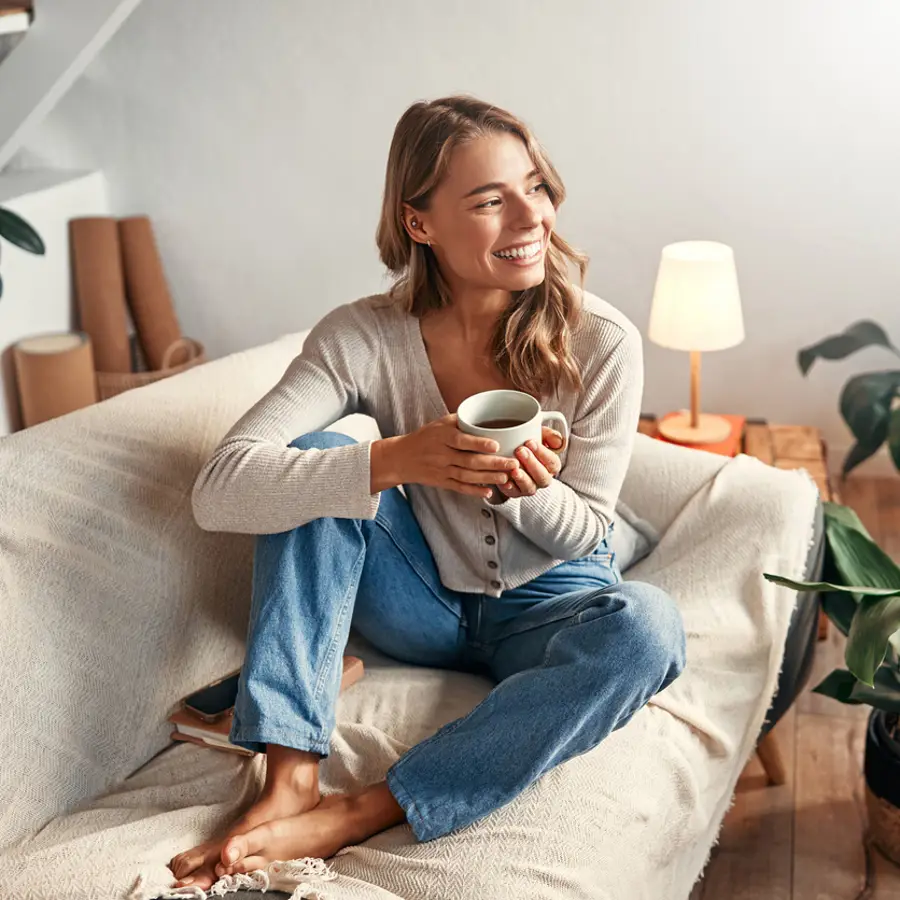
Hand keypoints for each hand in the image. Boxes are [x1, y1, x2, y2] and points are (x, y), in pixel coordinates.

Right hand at [374, 413, 521, 498]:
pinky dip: (474, 491)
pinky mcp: (442, 482)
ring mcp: (442, 470)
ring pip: (467, 476)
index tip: (496, 445)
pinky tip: (488, 492)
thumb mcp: (439, 423)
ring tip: (506, 477)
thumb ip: (462, 420)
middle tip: (513, 464)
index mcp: (442, 437)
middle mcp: (442, 454)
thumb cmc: (425, 437)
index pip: (462, 440)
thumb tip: (487, 412)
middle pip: (470, 461)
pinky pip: (459, 488)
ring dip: (488, 478)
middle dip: (493, 464)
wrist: (401, 458)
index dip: (479, 444)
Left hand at [495, 426, 564, 498]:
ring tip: (514, 469)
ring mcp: (530, 487)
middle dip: (532, 464)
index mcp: (551, 466)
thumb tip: (558, 442)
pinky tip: (505, 481)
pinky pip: (514, 493)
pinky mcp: (516, 492)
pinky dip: (510, 488)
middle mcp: (543, 479)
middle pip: (542, 476)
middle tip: (520, 450)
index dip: (542, 453)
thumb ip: (550, 435)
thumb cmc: (527, 443)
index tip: (529, 442)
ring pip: (530, 487)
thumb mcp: (539, 435)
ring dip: (522, 478)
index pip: (552, 462)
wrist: (509, 453)